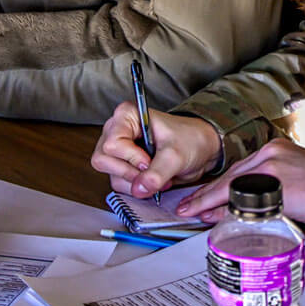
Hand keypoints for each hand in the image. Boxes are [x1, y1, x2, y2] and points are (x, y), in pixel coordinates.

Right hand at [91, 105, 222, 197]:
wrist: (201, 149)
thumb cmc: (190, 139)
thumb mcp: (176, 155)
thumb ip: (157, 173)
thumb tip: (139, 189)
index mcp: (127, 116)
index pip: (112, 143)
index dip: (130, 157)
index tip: (148, 161)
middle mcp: (117, 131)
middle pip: (103, 159)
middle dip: (129, 172)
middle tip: (151, 171)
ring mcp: (119, 150)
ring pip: (112, 175)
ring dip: (136, 183)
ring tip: (158, 176)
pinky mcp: (123, 167)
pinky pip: (120, 184)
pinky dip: (137, 188)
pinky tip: (154, 181)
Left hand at [175, 138, 304, 227]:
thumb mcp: (300, 183)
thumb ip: (276, 191)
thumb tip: (254, 210)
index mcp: (277, 151)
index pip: (241, 170)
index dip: (220, 185)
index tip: (204, 195)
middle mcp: (271, 152)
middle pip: (231, 175)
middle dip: (207, 192)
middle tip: (188, 205)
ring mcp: (272, 165)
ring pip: (231, 184)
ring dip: (208, 199)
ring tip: (192, 211)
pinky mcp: (275, 180)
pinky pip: (242, 197)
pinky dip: (224, 207)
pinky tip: (211, 215)